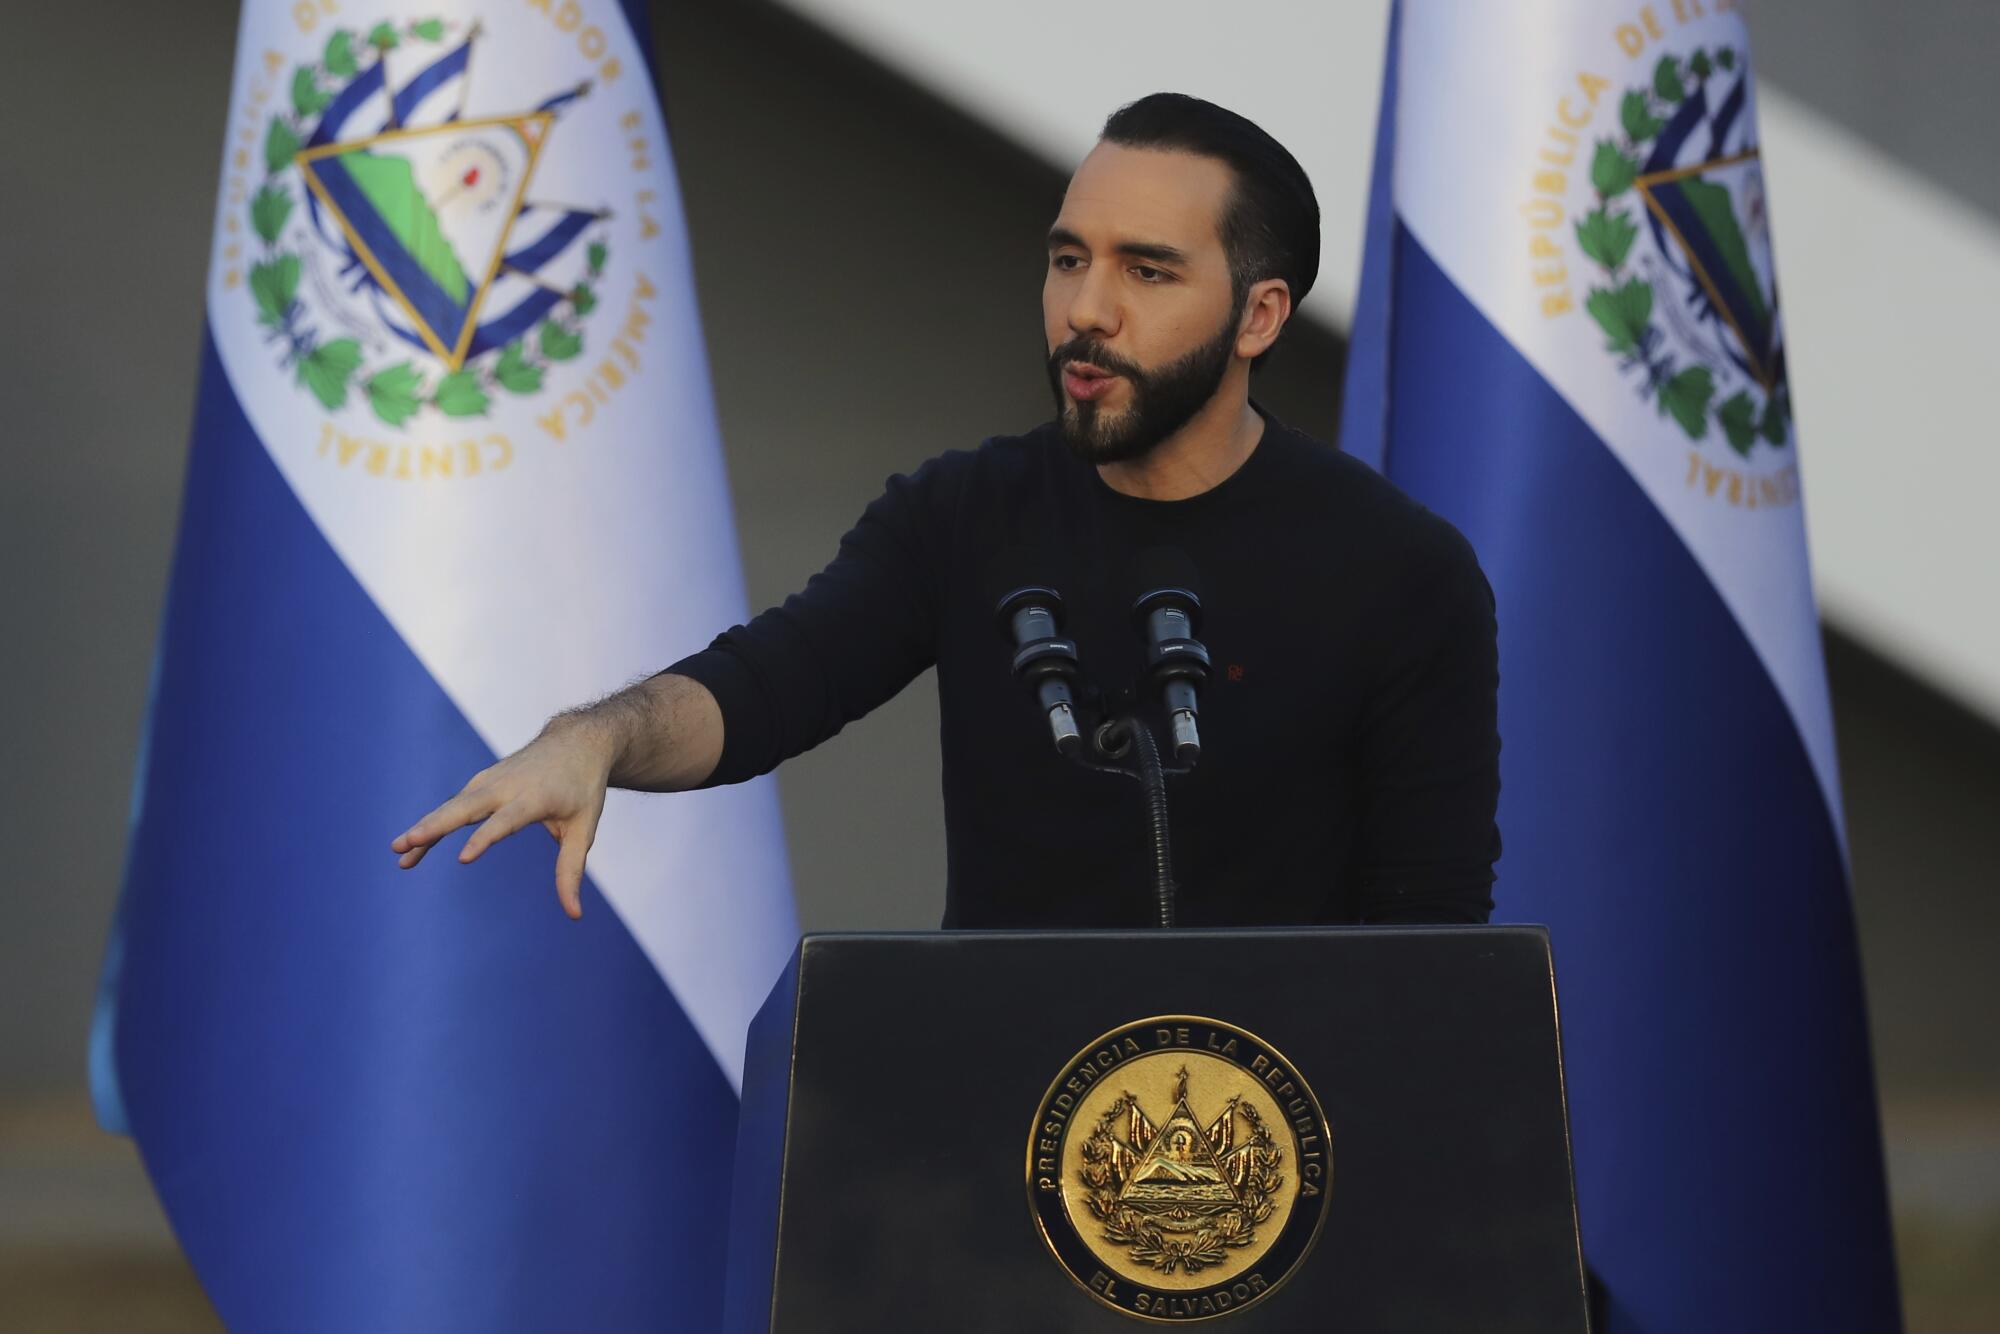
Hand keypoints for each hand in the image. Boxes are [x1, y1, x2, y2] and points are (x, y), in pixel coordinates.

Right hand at [391, 721, 615, 919]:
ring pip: (451, 807)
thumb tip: (574, 915)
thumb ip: (571, 871)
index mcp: (534, 797)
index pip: (506, 821)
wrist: (576, 742)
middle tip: (405, 844)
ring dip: (424, 828)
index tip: (462, 859)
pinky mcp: (480, 782)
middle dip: (434, 826)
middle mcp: (507, 786)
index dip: (485, 838)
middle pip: (465, 808)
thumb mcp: (583, 829)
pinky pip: (453, 806)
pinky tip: (413, 845)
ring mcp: (489, 781)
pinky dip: (432, 823)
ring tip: (398, 852)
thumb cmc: (582, 789)